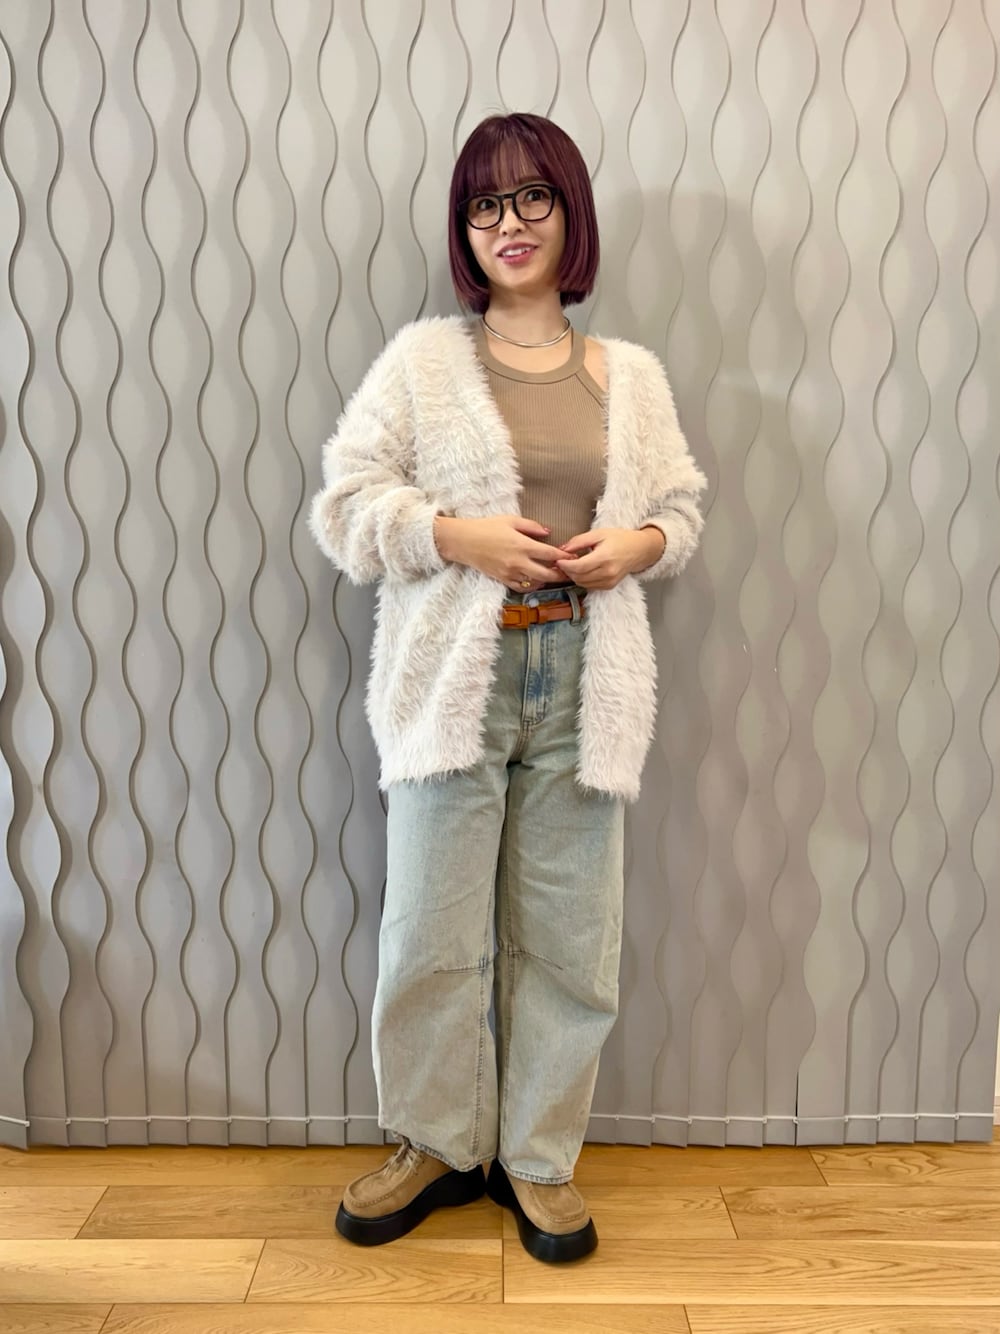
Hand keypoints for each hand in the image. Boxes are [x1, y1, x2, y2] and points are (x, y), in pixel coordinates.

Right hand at [433, 515, 565, 588]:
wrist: (464, 541)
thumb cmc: (486, 527)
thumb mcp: (510, 520)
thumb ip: (532, 527)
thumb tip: (548, 533)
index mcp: (522, 545)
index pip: (550, 554)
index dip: (564, 556)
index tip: (573, 557)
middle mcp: (518, 562)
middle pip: (547, 574)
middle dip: (561, 574)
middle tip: (570, 571)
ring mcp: (510, 573)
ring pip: (536, 583)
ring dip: (547, 580)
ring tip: (554, 575)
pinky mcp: (502, 579)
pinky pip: (522, 587)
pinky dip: (532, 585)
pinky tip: (537, 580)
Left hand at [554, 526, 665, 589]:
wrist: (640, 550)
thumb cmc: (620, 539)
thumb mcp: (599, 533)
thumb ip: (579, 541)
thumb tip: (562, 549)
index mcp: (605, 557)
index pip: (579, 567)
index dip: (565, 565)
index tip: (558, 560)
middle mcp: (608, 572)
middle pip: (578, 577)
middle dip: (567, 570)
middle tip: (563, 561)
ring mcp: (609, 581)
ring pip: (582, 583)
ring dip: (573, 576)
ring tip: (572, 564)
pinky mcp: (609, 586)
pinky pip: (589, 586)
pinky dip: (582, 579)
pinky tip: (582, 570)